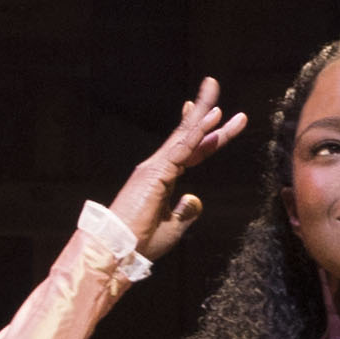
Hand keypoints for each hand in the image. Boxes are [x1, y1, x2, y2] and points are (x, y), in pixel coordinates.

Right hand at [107, 77, 246, 259]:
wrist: (116, 250)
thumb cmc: (140, 244)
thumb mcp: (172, 228)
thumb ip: (185, 212)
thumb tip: (195, 199)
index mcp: (162, 180)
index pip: (189, 152)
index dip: (205, 136)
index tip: (217, 117)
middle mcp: (159, 168)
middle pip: (191, 138)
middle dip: (211, 119)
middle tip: (222, 95)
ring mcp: (157, 167)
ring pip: (186, 135)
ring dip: (204, 111)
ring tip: (213, 87)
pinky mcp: (157, 172)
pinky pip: (183, 147)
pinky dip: (198, 131)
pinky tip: (213, 116)